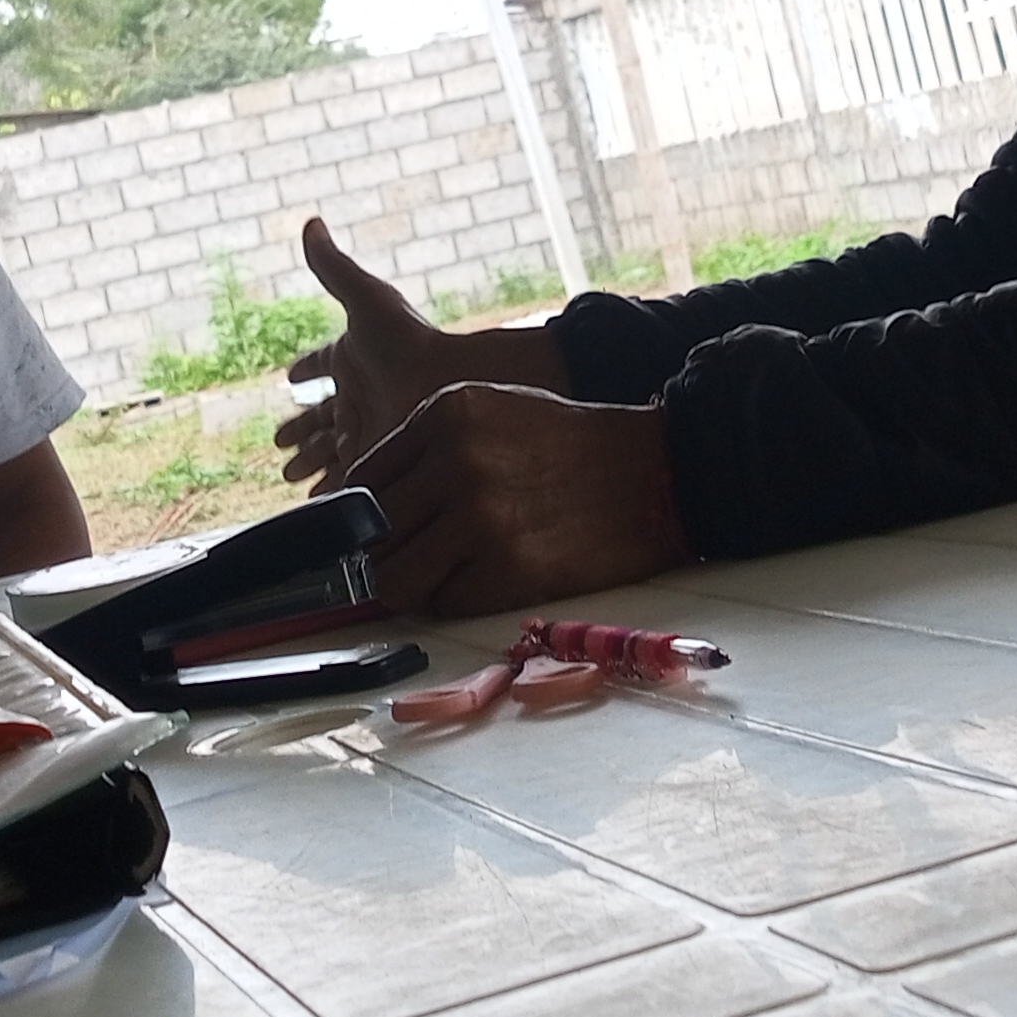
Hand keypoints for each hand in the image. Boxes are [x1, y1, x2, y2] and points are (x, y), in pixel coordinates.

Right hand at [277, 217, 568, 481]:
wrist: (449, 384)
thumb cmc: (409, 340)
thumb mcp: (365, 299)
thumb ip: (333, 266)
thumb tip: (310, 223)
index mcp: (352, 358)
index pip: (322, 364)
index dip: (307, 368)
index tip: (290, 377)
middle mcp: (359, 396)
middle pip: (321, 417)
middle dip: (300, 430)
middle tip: (280, 442)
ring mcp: (368, 430)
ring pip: (329, 451)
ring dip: (309, 463)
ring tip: (289, 477)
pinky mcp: (376, 460)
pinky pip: (345, 479)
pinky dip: (328, 491)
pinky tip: (314, 505)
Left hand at [351, 385, 687, 616]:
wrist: (656, 473)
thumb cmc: (569, 446)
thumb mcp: (492, 412)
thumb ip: (427, 448)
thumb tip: (365, 510)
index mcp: (445, 413)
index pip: (361, 480)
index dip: (366, 517)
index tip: (381, 534)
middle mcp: (455, 460)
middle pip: (371, 535)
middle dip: (385, 557)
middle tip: (414, 562)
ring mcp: (480, 516)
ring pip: (394, 579)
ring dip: (412, 587)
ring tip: (444, 577)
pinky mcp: (507, 567)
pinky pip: (443, 603)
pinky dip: (456, 601)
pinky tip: (487, 580)